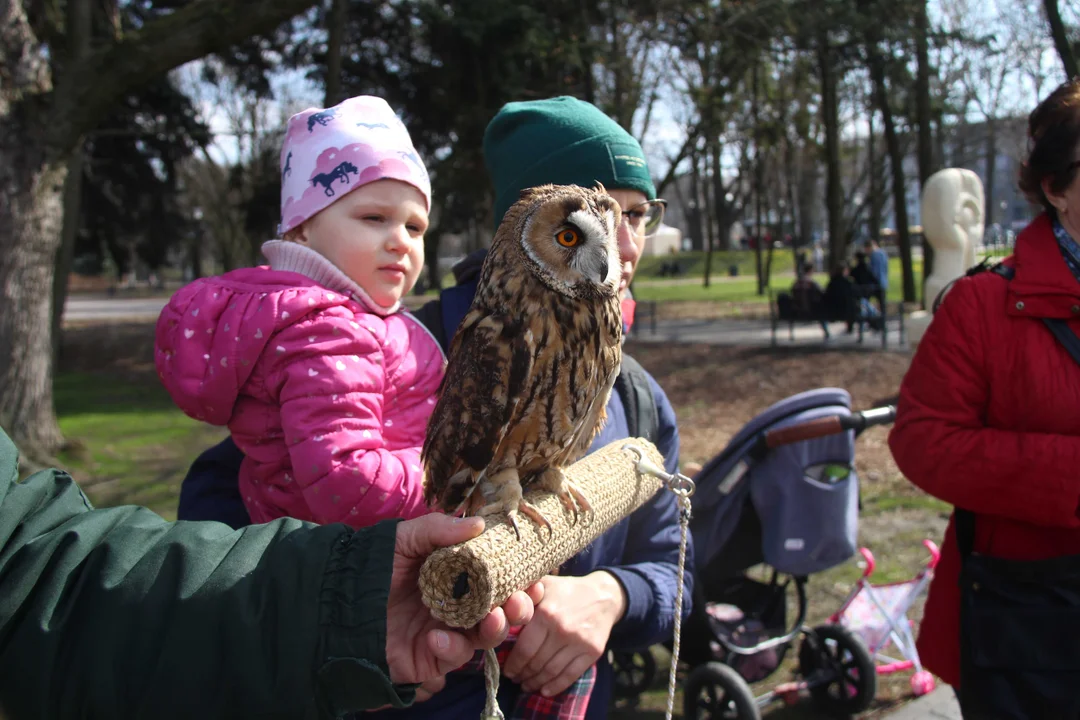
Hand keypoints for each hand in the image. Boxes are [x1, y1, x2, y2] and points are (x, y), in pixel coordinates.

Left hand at [385, 514, 543, 692]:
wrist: (337, 599)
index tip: (536, 576)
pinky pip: (452, 657)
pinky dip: (450, 647)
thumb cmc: (374, 565)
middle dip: (518, 609)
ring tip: (493, 617)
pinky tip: (435, 635)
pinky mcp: (430, 657)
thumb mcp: (405, 538)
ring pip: (484, 637)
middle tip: (520, 601)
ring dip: (496, 629)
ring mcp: (446, 632)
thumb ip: (438, 529)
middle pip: (502, 612)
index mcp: (459, 578)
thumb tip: (479, 524)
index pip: (500, 581)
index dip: (522, 581)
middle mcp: (458, 606)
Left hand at [503, 571, 625, 696]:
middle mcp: (562, 629)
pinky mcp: (593, 651)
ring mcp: (579, 641)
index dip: (513, 664)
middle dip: (522, 674)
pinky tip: (545, 690)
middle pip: (536, 662)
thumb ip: (522, 594)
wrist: (603, 596)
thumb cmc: (566, 591)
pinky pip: (571, 675)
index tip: (507, 670)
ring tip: (527, 685)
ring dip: (536, 682)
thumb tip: (496, 607)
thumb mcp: (543, 585)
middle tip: (515, 678)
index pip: (524, 649)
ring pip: (552, 671)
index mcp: (546, 613)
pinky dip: (556, 686)